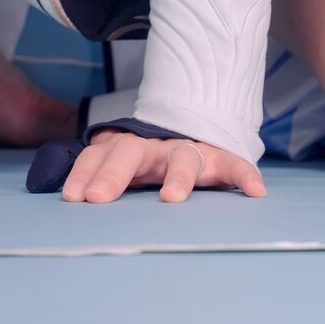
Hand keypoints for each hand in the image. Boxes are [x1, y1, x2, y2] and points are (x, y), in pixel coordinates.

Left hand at [61, 128, 266, 203]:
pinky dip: (245, 175)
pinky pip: (235, 164)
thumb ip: (99, 176)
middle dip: (113, 174)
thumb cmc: (148, 159)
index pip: (98, 154)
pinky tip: (255, 191)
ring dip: (177, 176)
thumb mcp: (122, 164)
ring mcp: (188, 148)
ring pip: (182, 157)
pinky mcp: (220, 157)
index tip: (72, 197)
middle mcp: (154, 145)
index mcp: (125, 146)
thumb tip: (69, 199)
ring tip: (172, 198)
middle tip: (97, 198)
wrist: (192, 123)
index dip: (84, 172)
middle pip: (130, 152)